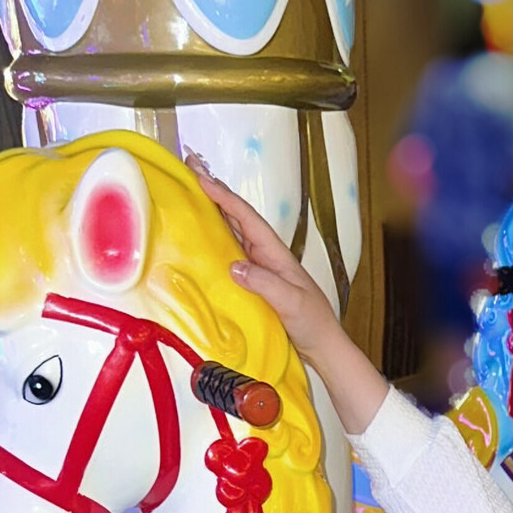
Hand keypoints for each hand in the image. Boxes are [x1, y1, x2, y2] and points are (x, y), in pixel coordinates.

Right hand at [188, 152, 390, 432]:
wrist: (322, 346)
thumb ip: (265, 284)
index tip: (202, 178)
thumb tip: (233, 266)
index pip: (247, 218)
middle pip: (237, 217)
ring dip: (212, 212)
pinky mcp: (254, 283)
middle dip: (215, 192)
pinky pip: (230, 255)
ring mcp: (260, 268)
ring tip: (190, 191)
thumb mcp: (291, 303)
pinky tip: (200, 236)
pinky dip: (214, 241)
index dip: (225, 197)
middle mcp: (266, 255)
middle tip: (190, 166)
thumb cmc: (312, 323)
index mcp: (276, 253)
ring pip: (232, 232)